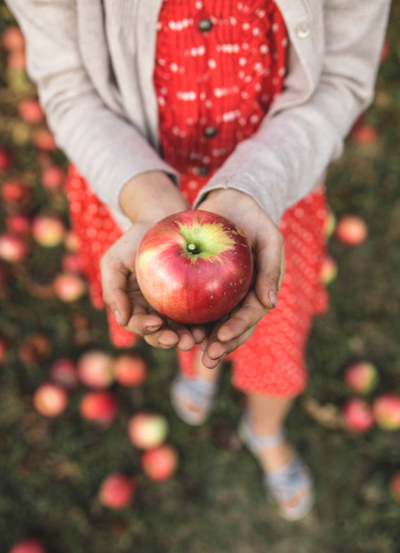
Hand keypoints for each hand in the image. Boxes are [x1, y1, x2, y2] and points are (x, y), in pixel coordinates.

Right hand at [100, 172, 205, 349]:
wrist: (160, 219)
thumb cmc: (134, 240)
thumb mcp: (114, 261)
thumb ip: (112, 290)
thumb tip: (122, 319)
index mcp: (134, 306)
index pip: (138, 324)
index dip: (145, 328)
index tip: (156, 322)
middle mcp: (153, 310)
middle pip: (159, 333)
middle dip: (168, 339)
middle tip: (181, 341)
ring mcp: (174, 306)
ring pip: (180, 328)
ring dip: (186, 337)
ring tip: (197, 338)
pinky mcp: (193, 298)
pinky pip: (197, 314)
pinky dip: (202, 323)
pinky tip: (209, 326)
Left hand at [196, 188, 285, 367]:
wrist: (229, 202)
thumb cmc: (253, 218)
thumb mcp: (269, 237)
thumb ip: (272, 268)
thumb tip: (270, 303)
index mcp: (261, 290)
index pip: (251, 315)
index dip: (238, 329)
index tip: (221, 338)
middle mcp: (242, 297)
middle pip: (232, 327)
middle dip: (221, 345)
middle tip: (206, 358)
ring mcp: (223, 293)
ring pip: (213, 322)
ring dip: (204, 339)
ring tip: (188, 349)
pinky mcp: (203, 285)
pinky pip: (195, 305)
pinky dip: (187, 318)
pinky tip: (174, 327)